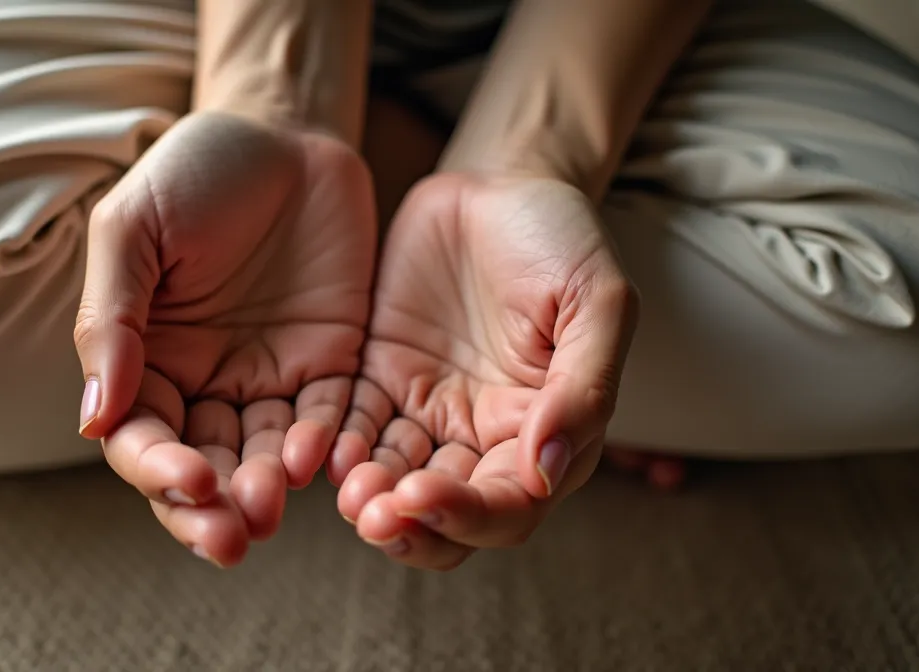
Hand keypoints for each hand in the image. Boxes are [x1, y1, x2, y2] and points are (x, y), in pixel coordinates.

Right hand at [75, 111, 376, 566]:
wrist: (284, 131)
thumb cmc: (193, 172)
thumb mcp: (132, 230)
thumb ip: (111, 321)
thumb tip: (94, 423)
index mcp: (144, 361)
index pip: (140, 439)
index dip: (158, 470)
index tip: (189, 481)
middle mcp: (203, 385)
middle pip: (201, 471)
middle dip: (212, 511)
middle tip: (234, 538)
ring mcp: (269, 381)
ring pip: (263, 461)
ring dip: (267, 492)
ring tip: (274, 508)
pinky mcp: (332, 366)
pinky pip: (328, 422)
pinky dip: (324, 449)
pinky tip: (323, 462)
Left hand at [333, 173, 637, 569]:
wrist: (498, 182)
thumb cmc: (561, 240)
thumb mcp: (597, 302)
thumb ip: (583, 389)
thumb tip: (545, 475)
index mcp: (544, 432)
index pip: (509, 506)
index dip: (469, 515)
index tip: (424, 496)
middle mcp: (483, 438)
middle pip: (446, 517)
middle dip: (410, 526)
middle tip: (372, 516)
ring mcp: (427, 412)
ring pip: (393, 486)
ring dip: (369, 500)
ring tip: (347, 494)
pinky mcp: (378, 382)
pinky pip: (353, 432)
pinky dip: (338, 451)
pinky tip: (320, 450)